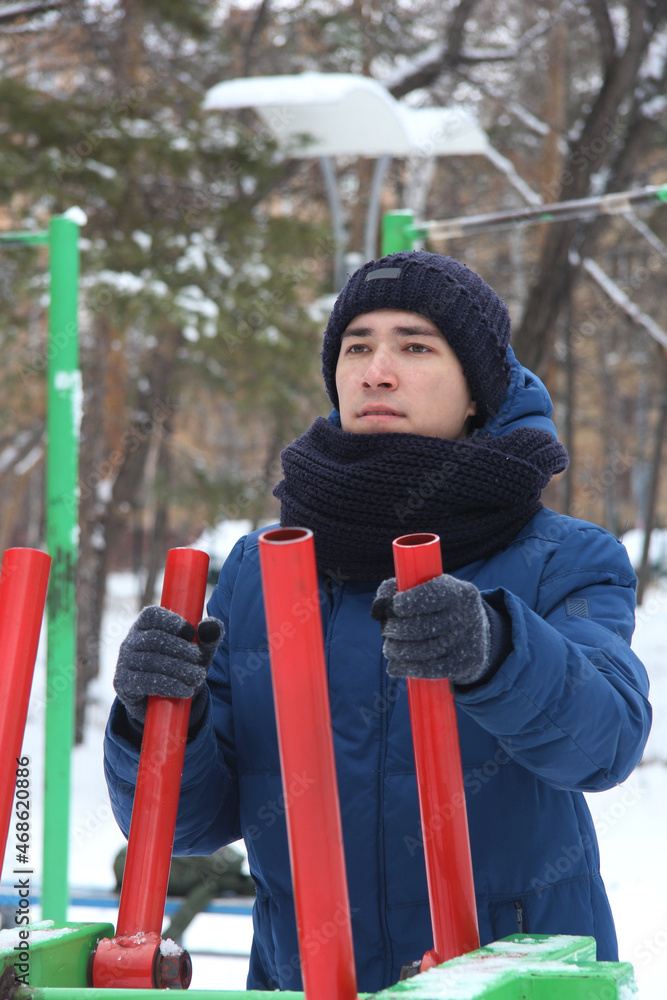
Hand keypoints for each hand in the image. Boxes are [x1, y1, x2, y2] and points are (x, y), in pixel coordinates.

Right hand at [113, 606, 223, 725]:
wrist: (164, 702)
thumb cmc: (181, 666)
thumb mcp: (197, 652)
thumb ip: (207, 637)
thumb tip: (212, 624)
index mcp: (144, 625)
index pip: (152, 615)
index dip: (172, 622)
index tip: (191, 633)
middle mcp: (130, 641)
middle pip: (154, 639)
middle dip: (180, 649)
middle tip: (198, 659)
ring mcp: (124, 661)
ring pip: (151, 661)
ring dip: (179, 670)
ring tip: (198, 677)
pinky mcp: (123, 683)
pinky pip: (145, 681)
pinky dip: (169, 685)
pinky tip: (185, 690)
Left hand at [370, 575, 489, 683]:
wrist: (478, 632)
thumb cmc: (439, 606)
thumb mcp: (427, 588)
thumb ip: (396, 588)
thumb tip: (379, 606)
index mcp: (457, 592)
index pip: (429, 596)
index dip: (405, 603)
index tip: (393, 607)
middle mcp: (465, 616)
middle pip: (421, 626)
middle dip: (396, 629)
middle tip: (386, 631)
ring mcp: (466, 642)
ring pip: (424, 650)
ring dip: (398, 650)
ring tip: (388, 648)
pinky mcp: (464, 664)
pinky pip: (431, 670)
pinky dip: (407, 669)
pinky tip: (393, 667)